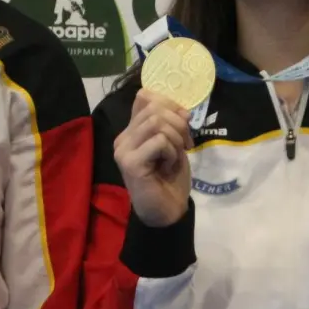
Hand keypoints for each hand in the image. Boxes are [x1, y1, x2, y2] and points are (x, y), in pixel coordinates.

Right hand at [113, 88, 193, 226]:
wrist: (167, 212)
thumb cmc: (170, 179)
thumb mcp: (174, 145)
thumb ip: (172, 125)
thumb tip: (182, 109)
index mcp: (131, 131)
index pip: (144, 97)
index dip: (169, 103)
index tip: (184, 121)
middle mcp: (122, 138)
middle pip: (153, 108)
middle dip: (178, 122)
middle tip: (186, 143)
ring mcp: (123, 150)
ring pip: (156, 122)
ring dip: (175, 137)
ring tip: (176, 154)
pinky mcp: (130, 162)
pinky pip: (159, 141)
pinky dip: (172, 152)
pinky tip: (168, 166)